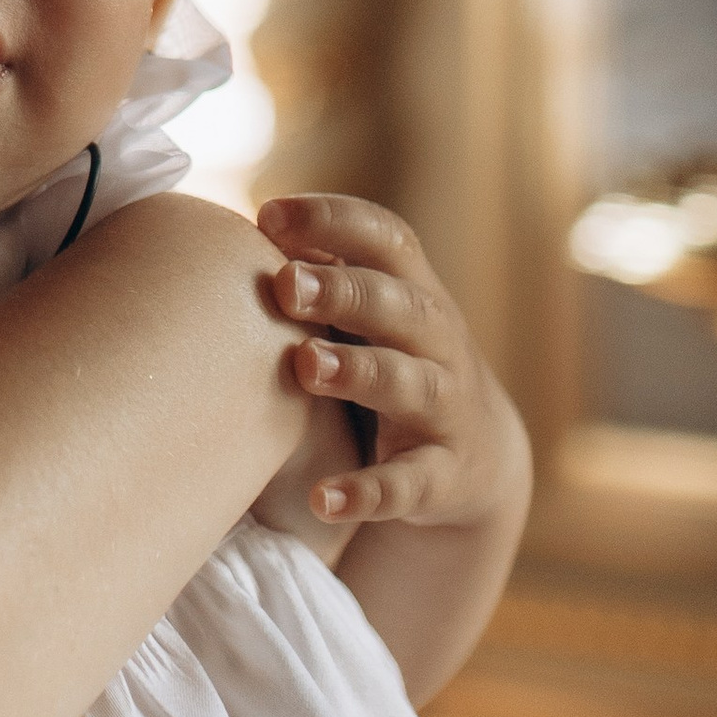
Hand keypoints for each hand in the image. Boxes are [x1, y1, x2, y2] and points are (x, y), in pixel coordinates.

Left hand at [255, 194, 525, 538]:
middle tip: (284, 285)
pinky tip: (322, 499)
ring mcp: (442, 409)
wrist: (478, 457)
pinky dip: (367, 492)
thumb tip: (238, 228)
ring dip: (358, 372)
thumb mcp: (370, 314)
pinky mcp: (440, 477)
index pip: (385, 239)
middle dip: (344, 292)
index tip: (268, 216)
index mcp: (413, 291)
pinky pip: (407, 486)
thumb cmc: (391, 360)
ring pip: (408, 384)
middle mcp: (435, 343)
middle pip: (398, 306)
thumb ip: (319, 273)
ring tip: (305, 366)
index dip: (333, 221)